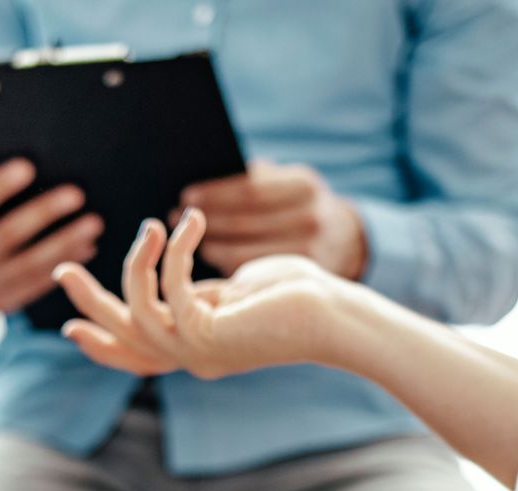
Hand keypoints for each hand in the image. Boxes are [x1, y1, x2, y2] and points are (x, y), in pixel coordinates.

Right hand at [0, 159, 104, 316]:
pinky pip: (37, 284)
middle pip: (6, 235)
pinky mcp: (2, 303)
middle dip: (42, 213)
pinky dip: (64, 264)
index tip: (27, 166)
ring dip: (64, 242)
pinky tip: (86, 247)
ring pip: (28, 264)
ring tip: (93, 223)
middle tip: (76, 194)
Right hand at [52, 209, 351, 378]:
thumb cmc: (297, 297)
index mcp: (196, 351)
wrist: (336, 315)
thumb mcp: (238, 293)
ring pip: (134, 313)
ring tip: (150, 227)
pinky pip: (169, 287)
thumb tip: (178, 279)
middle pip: (121, 337)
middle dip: (88, 304)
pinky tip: (189, 223)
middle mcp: (191, 358)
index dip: (101, 345)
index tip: (72, 329)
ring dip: (133, 266)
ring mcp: (197, 351)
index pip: (136, 356)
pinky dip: (174, 250)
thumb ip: (203, 293)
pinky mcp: (209, 331)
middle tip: (62, 271)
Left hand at [179, 161, 365, 278]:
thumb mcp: (287, 184)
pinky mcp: (294, 284)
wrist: (346, 244)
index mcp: (304, 185)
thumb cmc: (301, 209)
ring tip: (180, 243)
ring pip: (242, 253)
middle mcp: (310, 218)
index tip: (185, 196)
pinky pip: (250, 275)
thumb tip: (204, 184)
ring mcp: (307, 253)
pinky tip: (206, 259)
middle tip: (171, 217)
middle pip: (244, 222)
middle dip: (205, 220)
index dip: (214, 194)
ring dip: (208, 246)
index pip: (250, 190)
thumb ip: (255, 179)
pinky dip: (223, 266)